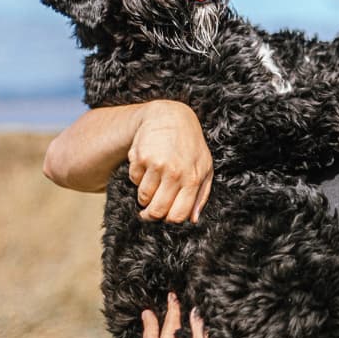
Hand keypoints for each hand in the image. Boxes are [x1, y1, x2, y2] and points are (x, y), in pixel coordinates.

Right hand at [129, 100, 213, 222]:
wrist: (171, 117)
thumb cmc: (190, 145)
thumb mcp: (205, 167)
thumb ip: (201, 194)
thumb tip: (193, 219)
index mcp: (193, 179)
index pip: (178, 215)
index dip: (170, 220)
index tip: (166, 216)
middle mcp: (175, 173)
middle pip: (157, 211)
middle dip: (152, 215)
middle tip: (149, 211)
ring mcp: (156, 165)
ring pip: (143, 198)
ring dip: (145, 196)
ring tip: (152, 184)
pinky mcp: (140, 157)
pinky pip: (134, 180)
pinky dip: (138, 177)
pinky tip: (147, 166)